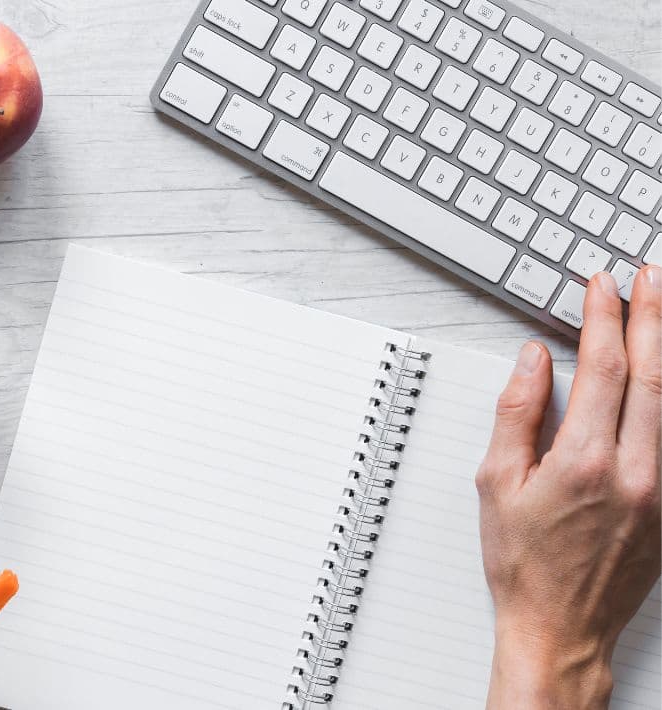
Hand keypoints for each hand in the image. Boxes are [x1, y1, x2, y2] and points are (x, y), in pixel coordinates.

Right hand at [477, 268, 660, 709]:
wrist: (560, 628)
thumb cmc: (523, 563)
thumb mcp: (495, 483)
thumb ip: (517, 413)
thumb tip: (535, 360)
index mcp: (585, 462)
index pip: (603, 368)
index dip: (603, 318)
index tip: (601, 286)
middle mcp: (636, 472)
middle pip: (653, 374)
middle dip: (652, 317)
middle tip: (651, 277)